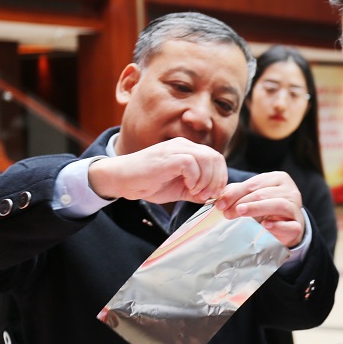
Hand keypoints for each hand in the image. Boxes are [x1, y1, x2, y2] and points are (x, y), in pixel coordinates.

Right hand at [88, 138, 227, 203]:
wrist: (121, 179)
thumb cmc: (148, 183)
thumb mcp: (179, 189)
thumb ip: (197, 191)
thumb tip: (214, 197)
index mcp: (188, 150)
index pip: (216, 158)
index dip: (221, 177)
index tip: (214, 193)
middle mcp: (184, 145)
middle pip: (215, 158)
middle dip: (217, 180)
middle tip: (207, 195)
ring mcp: (175, 149)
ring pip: (207, 159)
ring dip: (207, 180)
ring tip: (197, 193)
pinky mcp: (167, 157)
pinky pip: (191, 163)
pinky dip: (195, 178)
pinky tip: (188, 188)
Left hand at [216, 171, 305, 247]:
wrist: (287, 227)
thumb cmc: (266, 209)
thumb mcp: (252, 197)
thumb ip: (237, 193)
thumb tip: (221, 197)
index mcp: (278, 178)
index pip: (254, 183)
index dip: (235, 193)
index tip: (220, 204)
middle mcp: (290, 190)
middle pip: (264, 193)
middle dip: (242, 202)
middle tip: (227, 213)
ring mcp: (296, 208)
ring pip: (279, 204)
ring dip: (257, 208)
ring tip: (241, 213)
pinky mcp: (298, 225)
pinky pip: (289, 225)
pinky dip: (277, 225)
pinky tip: (265, 225)